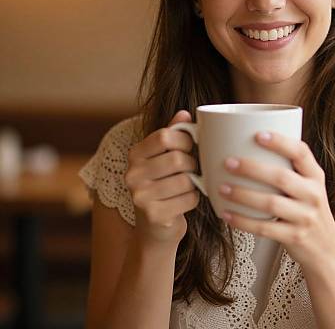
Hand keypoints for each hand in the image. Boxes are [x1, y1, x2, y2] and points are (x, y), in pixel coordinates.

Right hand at [125, 110, 199, 246]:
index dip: (185, 139)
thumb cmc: (164, 185)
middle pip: (178, 159)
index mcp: (135, 155)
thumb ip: (173, 134)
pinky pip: (188, 199)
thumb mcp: (165, 157)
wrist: (155, 228)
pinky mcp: (153, 215)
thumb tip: (184, 113)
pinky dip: (194, 199)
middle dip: (193, 164)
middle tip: (193, 170)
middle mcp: (132, 174)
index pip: (164, 136)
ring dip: (195, 184)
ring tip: (189, 186)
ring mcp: (140, 197)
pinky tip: (185, 201)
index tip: (191, 146)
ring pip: (186, 180)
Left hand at [218, 131, 334, 267]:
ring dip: (243, 195)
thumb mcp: (308, 187)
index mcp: (315, 176)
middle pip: (281, 177)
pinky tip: (227, 214)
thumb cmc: (307, 210)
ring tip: (222, 188)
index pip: (301, 152)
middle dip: (252, 168)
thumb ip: (289, 170)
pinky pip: (264, 228)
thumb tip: (248, 146)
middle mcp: (313, 194)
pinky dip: (243, 221)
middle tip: (229, 162)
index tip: (258, 134)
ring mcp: (305, 217)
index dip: (280, 142)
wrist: (326, 249)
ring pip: (271, 203)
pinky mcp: (295, 237)